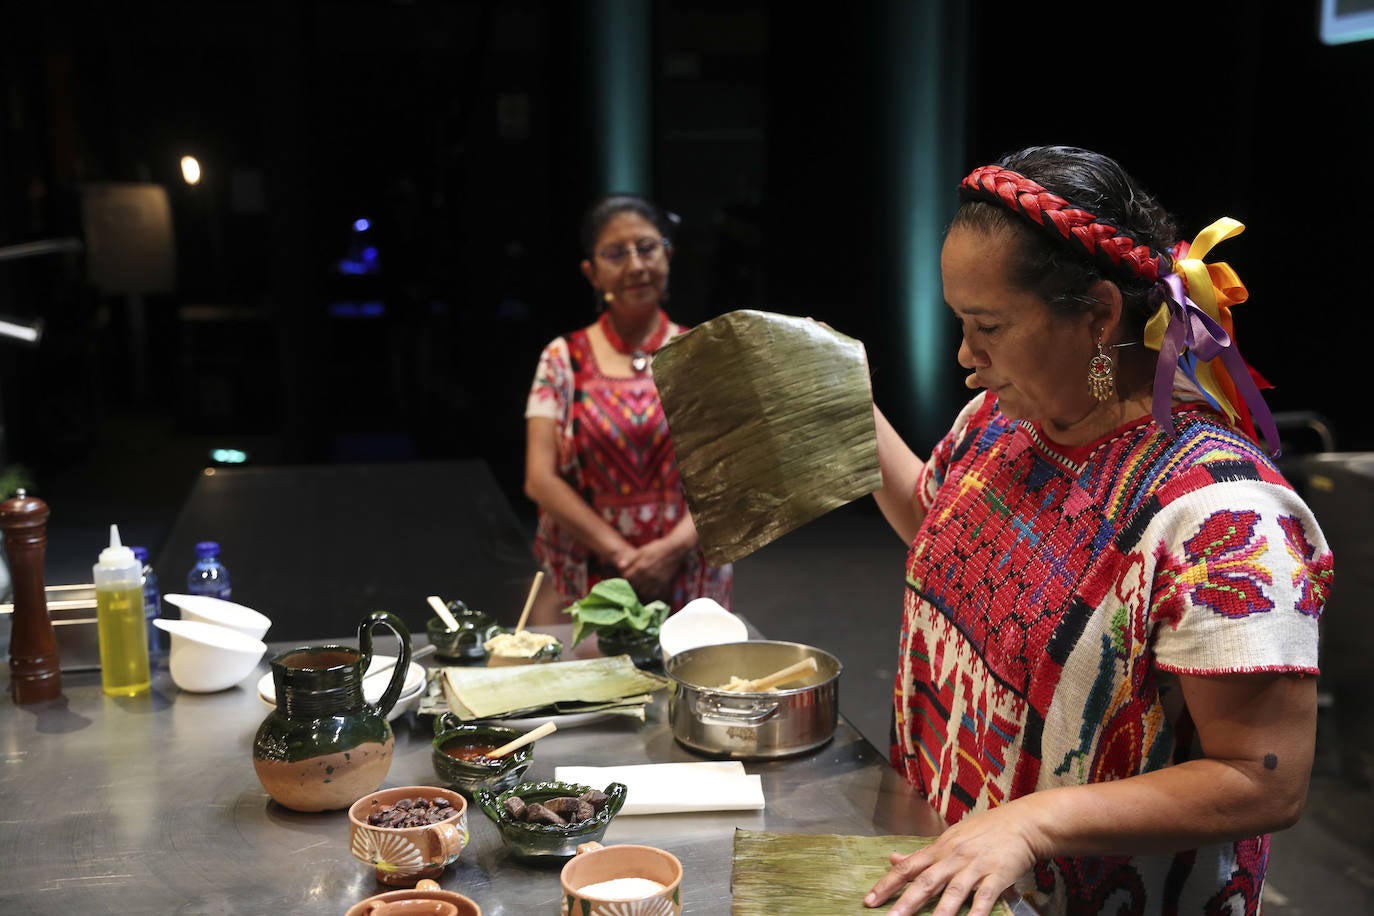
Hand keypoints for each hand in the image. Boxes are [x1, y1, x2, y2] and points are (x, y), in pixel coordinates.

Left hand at [616, 538, 682, 601]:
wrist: (675, 549)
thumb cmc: (657, 548)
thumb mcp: (642, 550)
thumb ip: (631, 559)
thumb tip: (619, 566)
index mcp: (641, 566)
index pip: (627, 578)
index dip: (624, 578)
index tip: (624, 578)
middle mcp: (648, 575)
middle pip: (634, 586)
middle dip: (630, 586)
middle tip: (630, 586)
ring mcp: (656, 581)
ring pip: (643, 592)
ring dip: (639, 592)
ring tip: (637, 590)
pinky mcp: (664, 583)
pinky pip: (655, 594)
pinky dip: (650, 595)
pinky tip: (648, 594)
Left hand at [864, 803, 1043, 915]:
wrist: (1022, 822)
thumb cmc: (984, 831)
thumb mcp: (949, 838)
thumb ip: (923, 854)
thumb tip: (893, 859)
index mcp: (940, 849)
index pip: (908, 867)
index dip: (888, 884)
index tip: (869, 901)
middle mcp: (954, 858)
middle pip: (926, 882)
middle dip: (906, 902)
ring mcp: (976, 867)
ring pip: (954, 892)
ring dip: (940, 912)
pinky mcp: (998, 876)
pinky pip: (985, 897)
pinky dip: (977, 912)